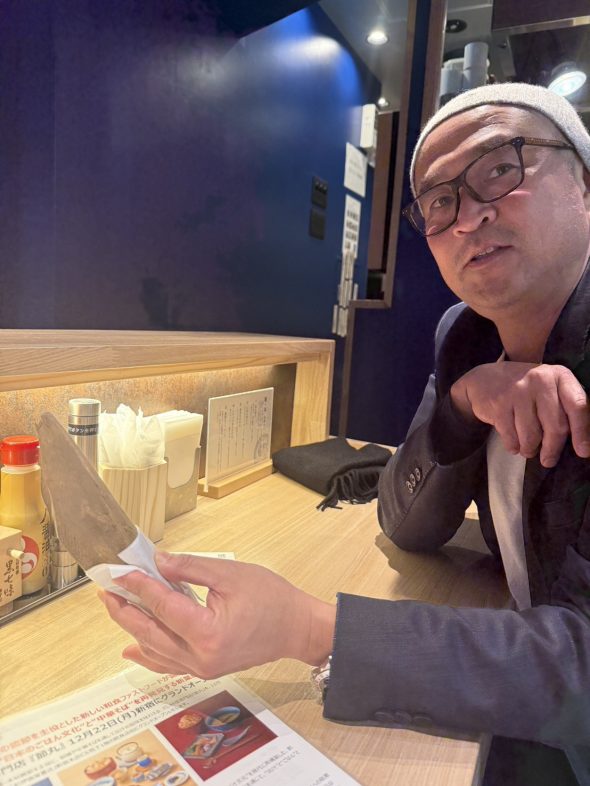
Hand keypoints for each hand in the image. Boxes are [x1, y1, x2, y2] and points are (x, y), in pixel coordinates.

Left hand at [99, 552, 335, 677]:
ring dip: (132, 628)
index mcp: (208, 632)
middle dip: (125, 610)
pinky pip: (168, 664)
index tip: (121, 571)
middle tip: (106, 590)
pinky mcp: (205, 669)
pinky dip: (148, 654)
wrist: (297, 628)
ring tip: (115, 606)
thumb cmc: (272, 598)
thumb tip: (159, 562)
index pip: (162, 606)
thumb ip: (192, 568)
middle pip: (150, 632)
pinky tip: (131, 648)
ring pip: (155, 650)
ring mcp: (201, 668)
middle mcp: (200, 657)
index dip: (138, 586)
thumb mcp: (231, 574)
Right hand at [450, 362, 589, 467]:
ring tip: (527, 447)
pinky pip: (512, 437)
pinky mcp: (499, 404)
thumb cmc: (526, 390)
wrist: (484, 379)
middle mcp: (540, 379)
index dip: (582, 431)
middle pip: (555, 426)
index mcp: (559, 376)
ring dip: (530, 449)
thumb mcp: (549, 389)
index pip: (577, 405)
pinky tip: (513, 442)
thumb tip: (583, 443)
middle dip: (552, 449)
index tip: (583, 452)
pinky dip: (513, 446)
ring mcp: (518, 391)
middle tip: (548, 460)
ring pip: (532, 436)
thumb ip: (566, 408)